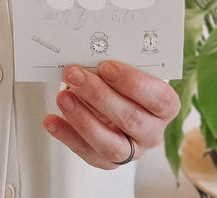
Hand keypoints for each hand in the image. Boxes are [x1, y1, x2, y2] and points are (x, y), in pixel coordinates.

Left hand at [43, 61, 179, 168]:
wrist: (112, 101)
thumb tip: (87, 55)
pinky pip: (86, 152)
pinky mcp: (107, 160)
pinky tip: (51, 120)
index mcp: (164, 106)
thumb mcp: (123, 70)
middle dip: (98, 95)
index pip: (159, 98)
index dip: (132, 82)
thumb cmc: (120, 83)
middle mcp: (151, 132)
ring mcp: (131, 150)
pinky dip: (66, 135)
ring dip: (83, 119)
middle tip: (75, 75)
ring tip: (63, 97)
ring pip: (111, 144)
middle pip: (131, 119)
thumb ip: (113, 66)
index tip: (106, 67)